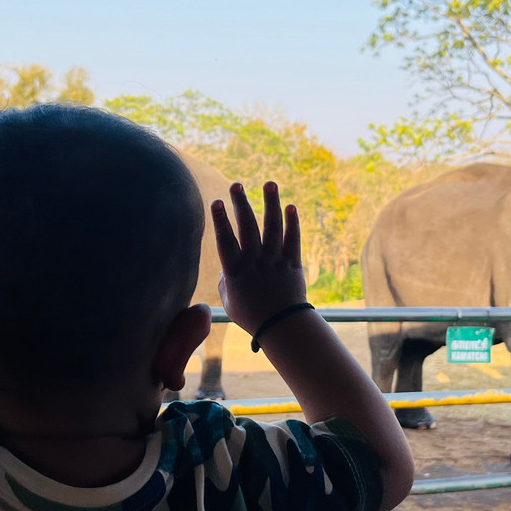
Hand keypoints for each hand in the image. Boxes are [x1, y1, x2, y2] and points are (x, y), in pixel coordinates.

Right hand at [210, 181, 307, 334]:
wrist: (281, 326)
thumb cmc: (251, 317)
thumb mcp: (230, 302)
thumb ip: (226, 283)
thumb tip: (226, 271)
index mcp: (235, 271)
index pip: (225, 240)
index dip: (220, 220)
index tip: (217, 202)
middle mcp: (255, 261)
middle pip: (247, 227)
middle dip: (241, 203)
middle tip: (236, 185)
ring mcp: (275, 260)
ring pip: (272, 226)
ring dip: (271, 203)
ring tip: (269, 184)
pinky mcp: (293, 263)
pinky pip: (293, 238)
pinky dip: (292, 222)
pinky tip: (291, 207)